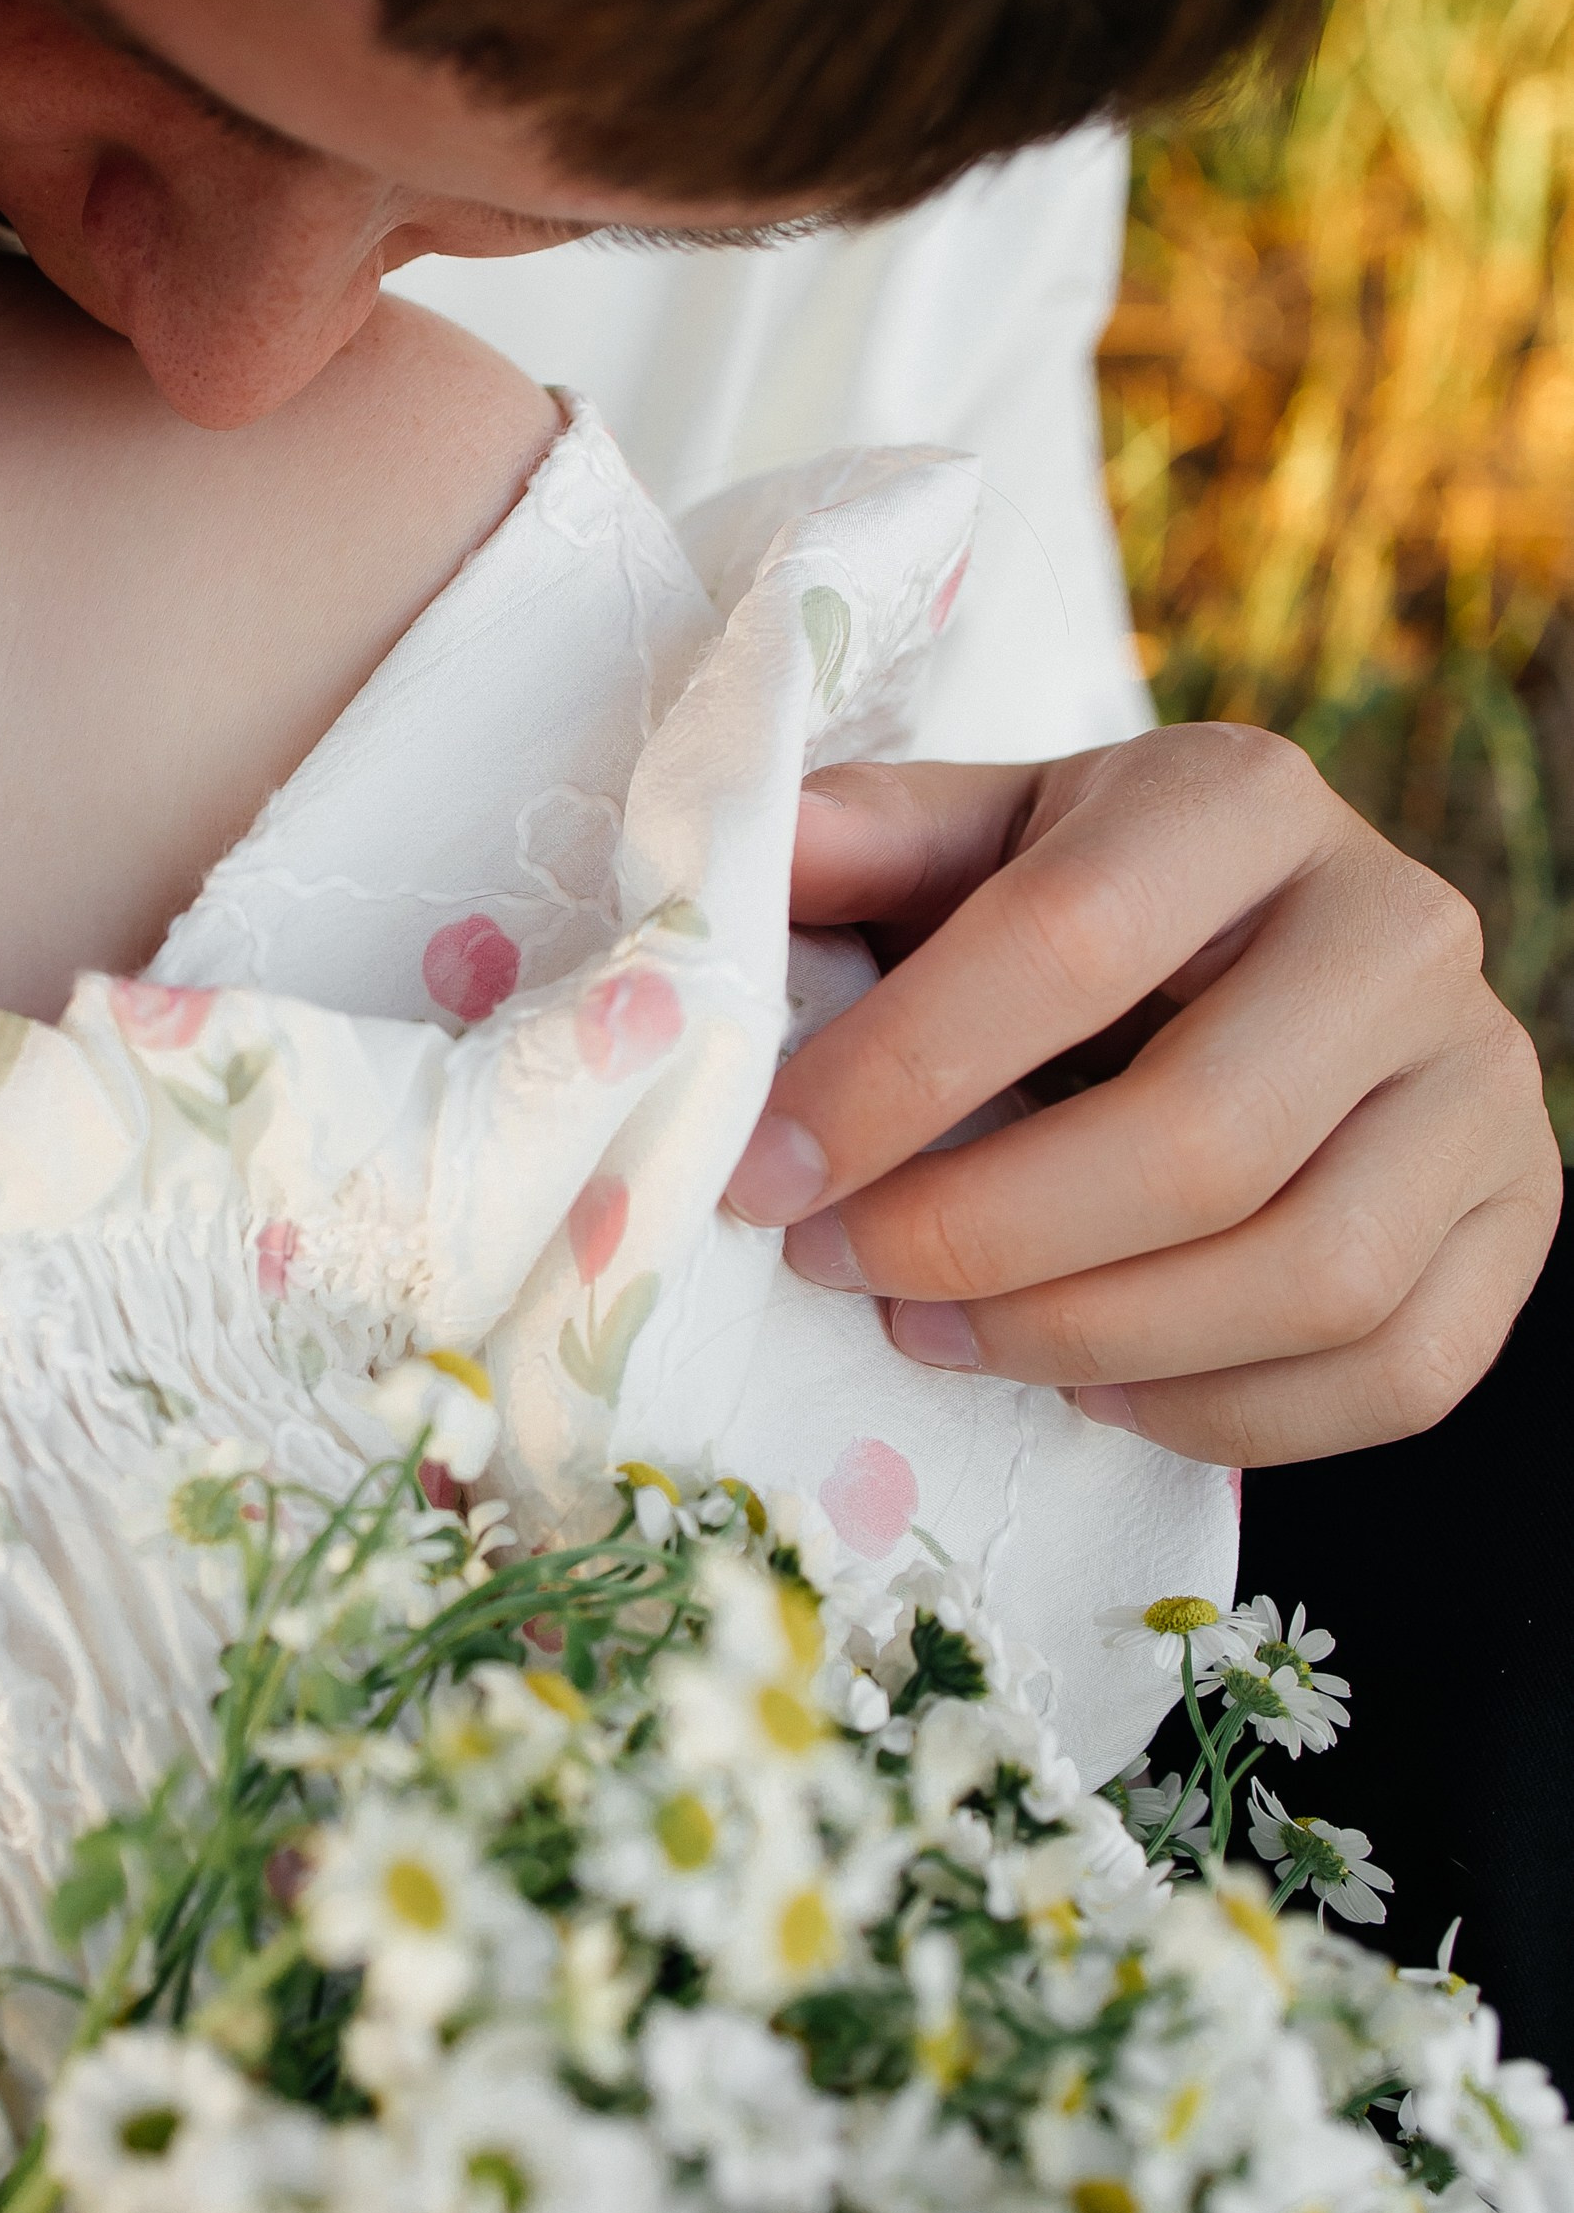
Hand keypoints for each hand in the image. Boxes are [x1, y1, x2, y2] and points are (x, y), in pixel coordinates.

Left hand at [725, 727, 1561, 1462]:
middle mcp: (1399, 926)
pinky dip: (1219, 1414)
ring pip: (1306, 1278)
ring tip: (935, 1333)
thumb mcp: (979, 839)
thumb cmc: (1090, 908)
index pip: (1064, 942)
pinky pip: (1393, 1374)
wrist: (1283, 959)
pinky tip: (1090, 1386)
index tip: (766, 1173)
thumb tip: (719, 888)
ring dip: (1087, 1343)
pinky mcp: (1524, 1216)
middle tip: (845, 1269)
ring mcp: (1484, 1081)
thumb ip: (860, 849)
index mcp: (1242, 799)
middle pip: (1198, 1140)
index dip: (896, 1077)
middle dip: (983, 1239)